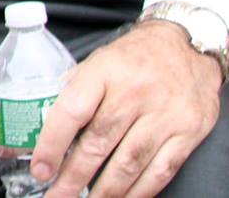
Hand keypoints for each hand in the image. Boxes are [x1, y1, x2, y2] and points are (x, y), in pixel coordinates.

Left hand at [29, 20, 221, 196]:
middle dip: (73, 177)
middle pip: (99, 143)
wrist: (189, 46)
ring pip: (129, 162)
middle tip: (56, 197)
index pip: (72, 111)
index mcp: (104, 71)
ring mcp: (164, 114)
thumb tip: (44, 126)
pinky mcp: (188, 132)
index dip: (53, 144)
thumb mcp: (99, 61)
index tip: (40, 168)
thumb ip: (76, 90)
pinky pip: (161, 170)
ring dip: (105, 191)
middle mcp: (134, 93)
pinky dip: (140, 191)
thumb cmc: (135, 57)